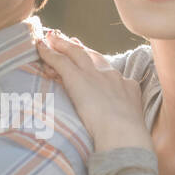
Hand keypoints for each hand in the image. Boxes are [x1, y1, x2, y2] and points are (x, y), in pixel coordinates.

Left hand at [36, 30, 152, 151]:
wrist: (123, 134)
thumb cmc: (128, 137)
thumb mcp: (133, 121)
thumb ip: (128, 116)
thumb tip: (129, 123)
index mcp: (127, 86)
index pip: (108, 70)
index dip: (97, 63)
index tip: (91, 57)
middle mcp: (111, 75)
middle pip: (93, 56)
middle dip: (80, 48)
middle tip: (70, 40)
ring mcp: (94, 75)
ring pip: (75, 53)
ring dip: (63, 44)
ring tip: (51, 37)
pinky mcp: (77, 78)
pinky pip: (60, 61)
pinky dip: (49, 53)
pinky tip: (40, 47)